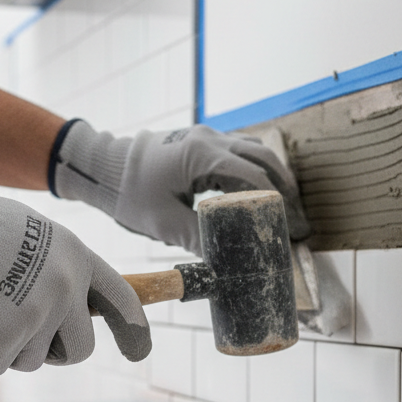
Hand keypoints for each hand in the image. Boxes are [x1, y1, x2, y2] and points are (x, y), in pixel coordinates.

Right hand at [0, 156, 150, 375]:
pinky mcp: (2, 347)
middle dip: (57, 348)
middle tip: (28, 334)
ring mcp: (35, 322)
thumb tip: (68, 299)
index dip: (134, 331)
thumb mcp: (29, 233)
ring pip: (34, 359)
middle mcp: (65, 293)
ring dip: (11, 347)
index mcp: (76, 259)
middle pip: (80, 348)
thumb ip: (55, 266)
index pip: (123, 302)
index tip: (139, 351)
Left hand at [50, 120, 311, 255]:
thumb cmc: (129, 194)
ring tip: (286, 205)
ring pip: (253, 150)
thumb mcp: (164, 222)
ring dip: (272, 175)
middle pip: (263, 157)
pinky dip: (253, 170)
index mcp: (203, 155)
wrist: (103, 167)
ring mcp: (206, 138)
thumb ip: (198, 239)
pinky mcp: (200, 143)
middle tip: (298, 218)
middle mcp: (210, 140)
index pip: (253, 176)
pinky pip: (237, 152)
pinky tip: (259, 192)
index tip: (291, 224)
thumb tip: (225, 264)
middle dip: (284, 186)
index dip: (277, 201)